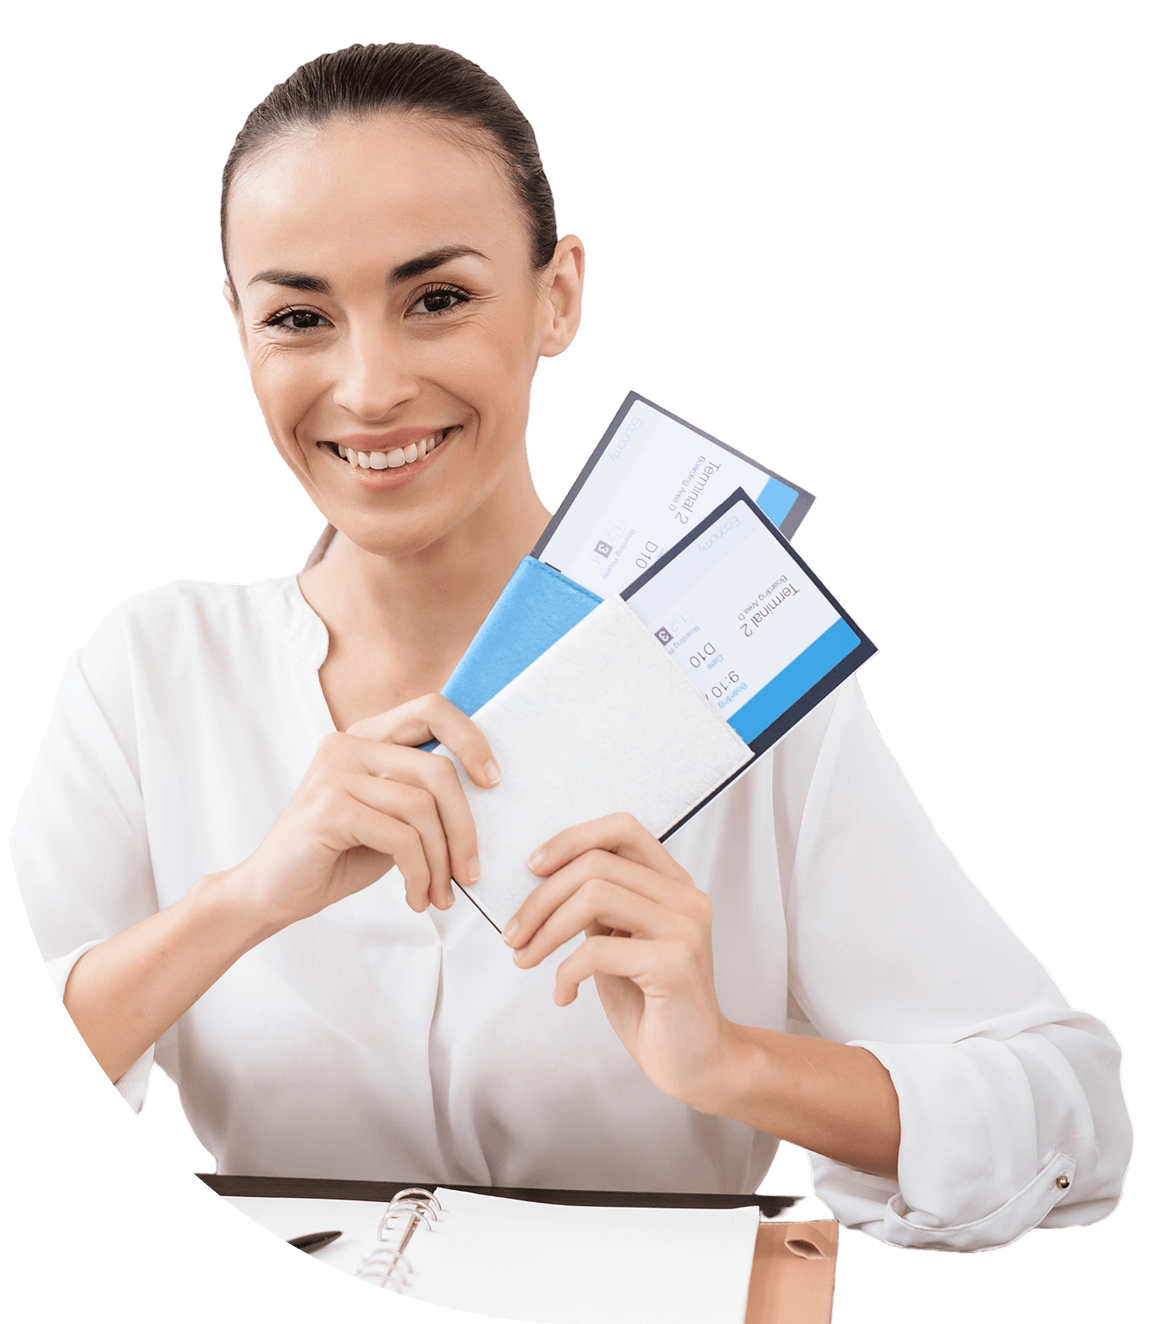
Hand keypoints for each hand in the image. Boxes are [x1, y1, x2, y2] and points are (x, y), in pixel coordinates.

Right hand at [235, 694, 499, 928]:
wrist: (270, 893)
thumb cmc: (337, 855)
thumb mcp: (389, 816)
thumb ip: (423, 795)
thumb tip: (487, 792)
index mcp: (365, 737)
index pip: (431, 709)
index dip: (471, 738)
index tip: (494, 781)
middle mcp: (347, 744)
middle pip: (437, 769)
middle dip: (464, 827)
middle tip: (470, 872)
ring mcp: (334, 772)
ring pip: (422, 808)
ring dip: (441, 861)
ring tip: (439, 894)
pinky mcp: (329, 808)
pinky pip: (401, 838)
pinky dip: (419, 874)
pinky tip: (415, 897)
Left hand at [503, 812, 731, 1107]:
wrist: (696, 1061)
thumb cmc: (651, 1000)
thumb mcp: (619, 939)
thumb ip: (598, 903)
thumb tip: (539, 877)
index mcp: (674, 882)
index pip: (621, 829)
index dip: (571, 839)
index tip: (532, 868)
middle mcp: (686, 896)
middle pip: (596, 863)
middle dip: (541, 898)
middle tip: (514, 934)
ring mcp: (685, 928)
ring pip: (594, 895)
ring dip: (546, 930)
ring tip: (526, 959)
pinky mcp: (675, 964)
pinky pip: (597, 951)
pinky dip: (565, 973)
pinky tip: (563, 995)